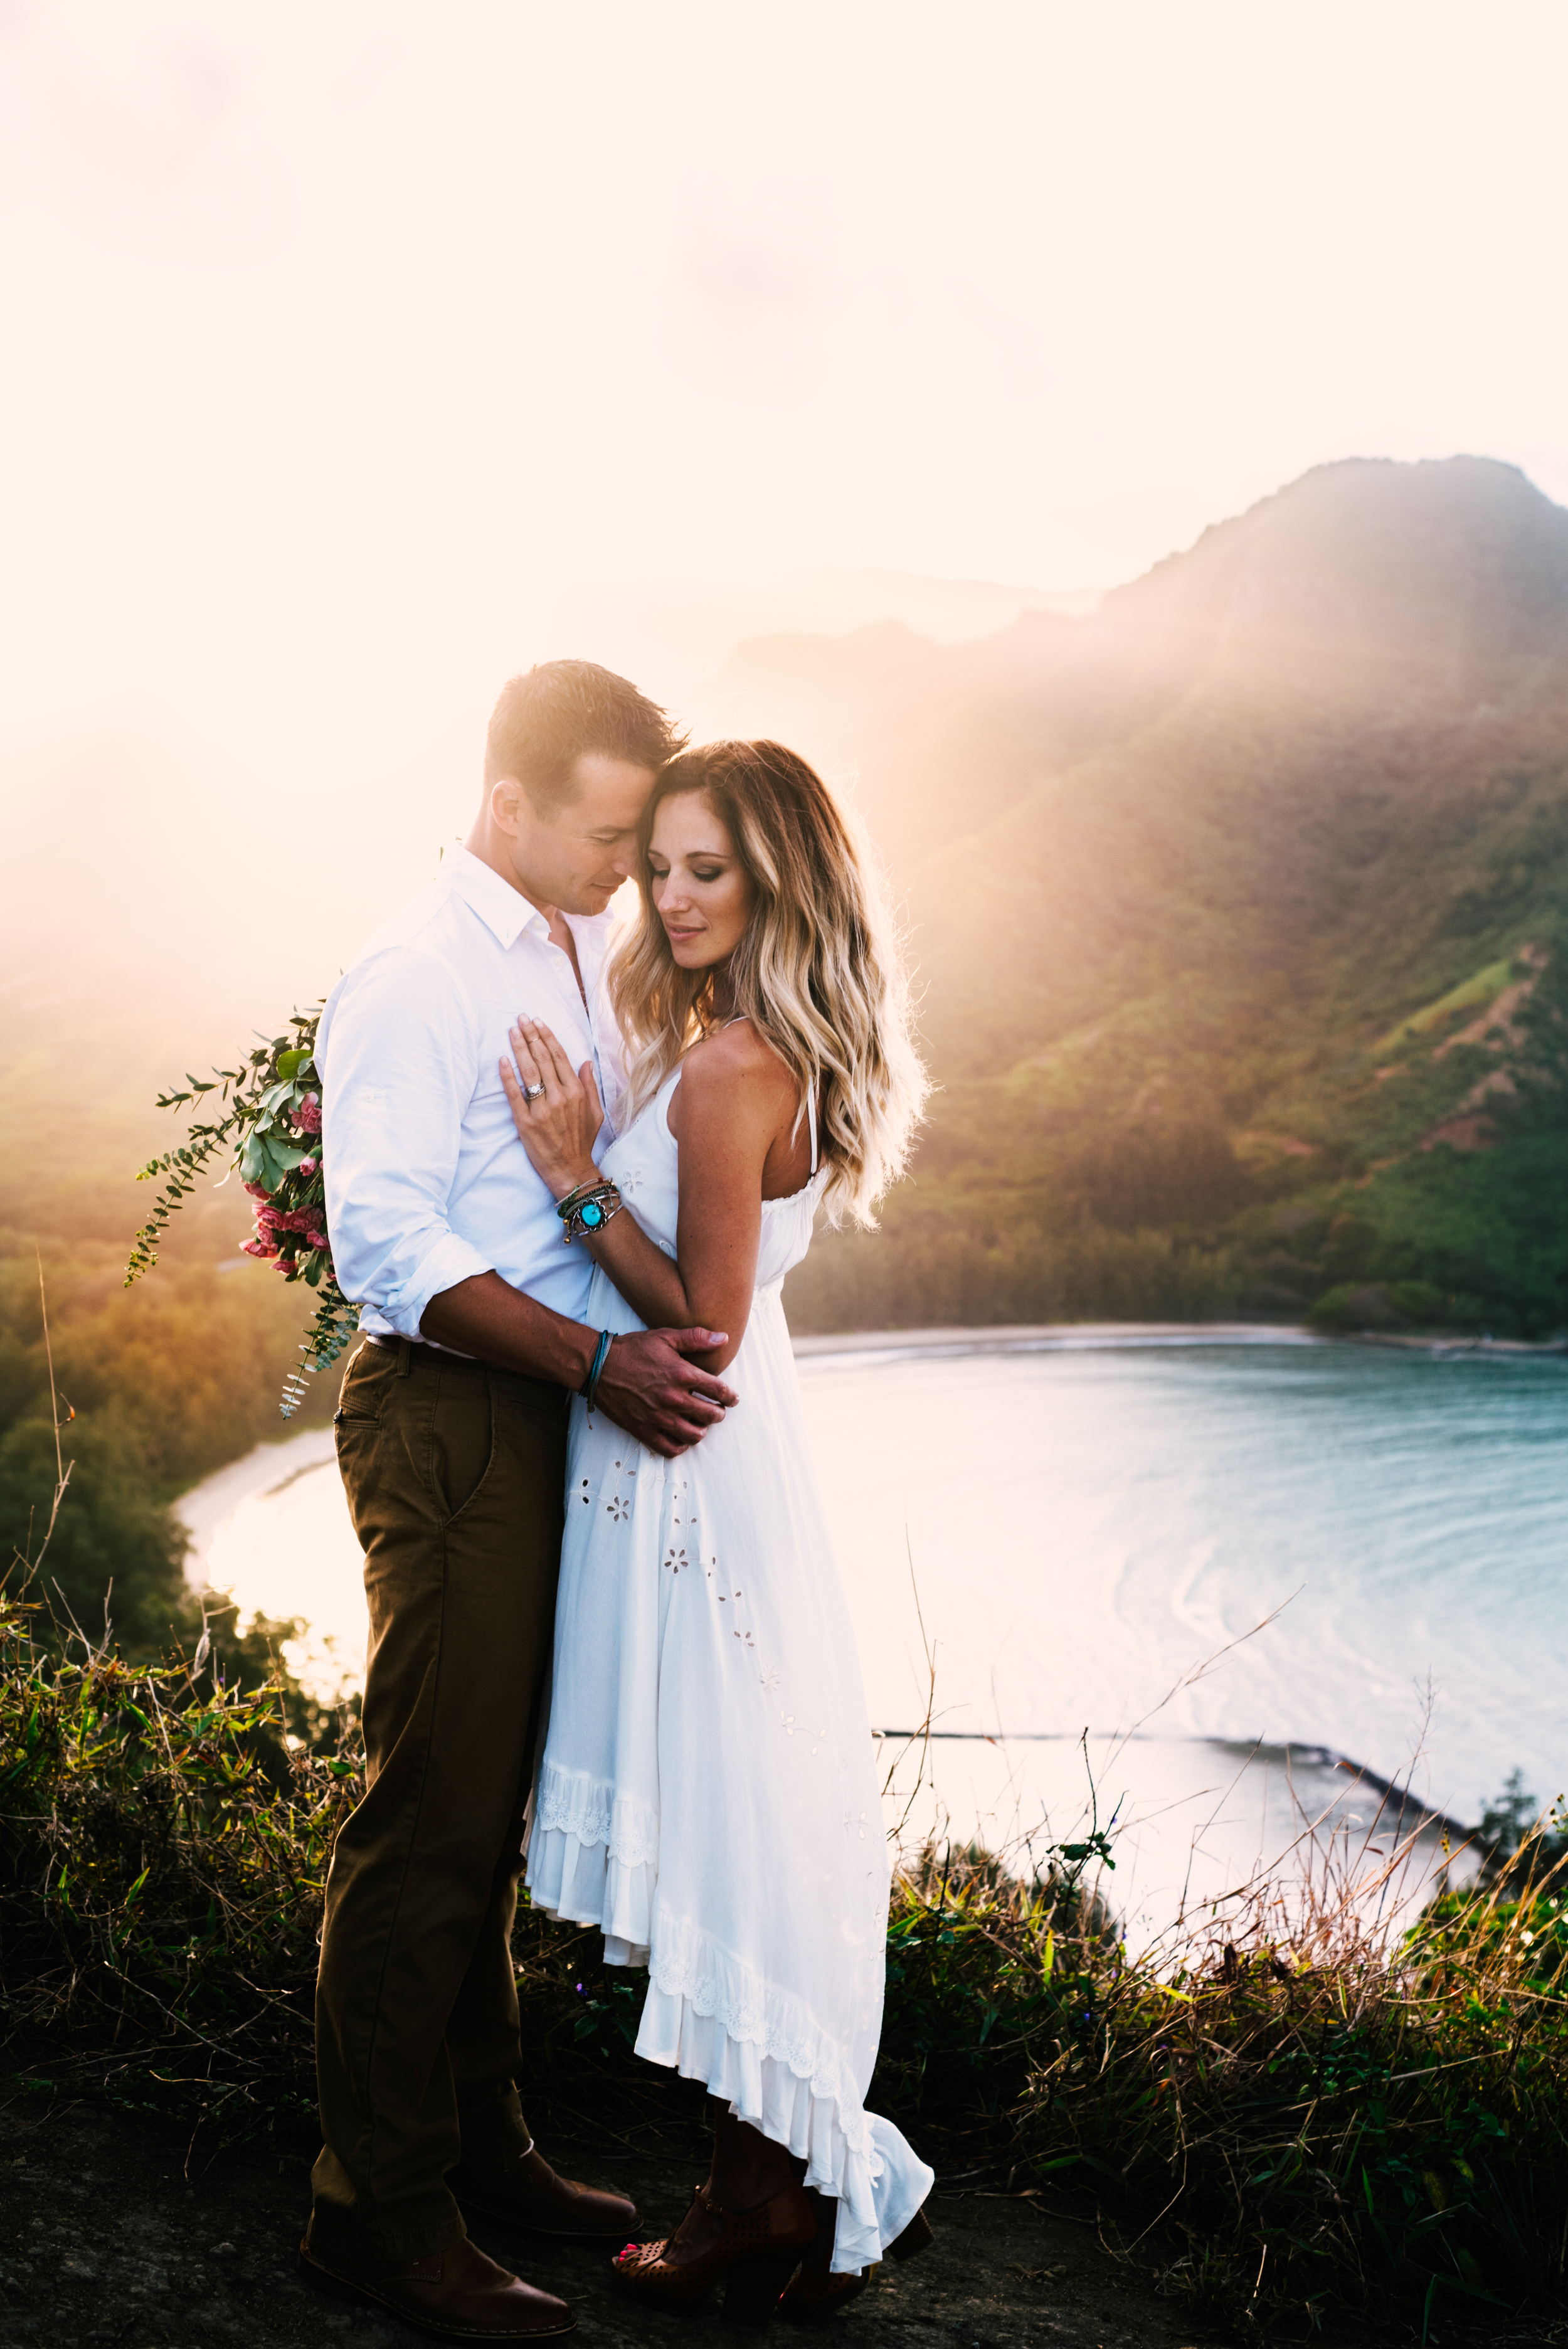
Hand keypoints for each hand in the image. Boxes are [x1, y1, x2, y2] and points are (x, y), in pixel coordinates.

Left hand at [500, 1017, 602, 1198]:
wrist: (570, 1170)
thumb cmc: (582, 1142)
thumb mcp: (595, 1113)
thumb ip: (589, 1086)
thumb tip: (585, 1062)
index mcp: (576, 1093)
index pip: (559, 1057)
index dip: (547, 1037)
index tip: (537, 1022)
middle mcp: (559, 1098)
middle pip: (542, 1059)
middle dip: (530, 1035)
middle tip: (520, 1019)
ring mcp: (541, 1110)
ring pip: (528, 1072)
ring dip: (519, 1048)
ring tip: (512, 1031)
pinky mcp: (525, 1122)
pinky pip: (514, 1094)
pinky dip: (508, 1076)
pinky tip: (502, 1060)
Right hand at [594, 1328, 739, 1456]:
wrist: (598, 1366)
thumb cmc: (632, 1349)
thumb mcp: (665, 1337)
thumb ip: (696, 1338)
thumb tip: (723, 1338)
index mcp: (681, 1374)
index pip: (718, 1390)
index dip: (730, 1396)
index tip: (733, 1399)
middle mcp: (673, 1398)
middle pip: (710, 1415)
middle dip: (718, 1413)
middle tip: (717, 1410)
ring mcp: (658, 1417)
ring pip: (694, 1435)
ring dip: (702, 1430)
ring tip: (700, 1424)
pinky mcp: (644, 1429)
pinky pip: (670, 1448)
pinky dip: (681, 1446)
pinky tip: (681, 1437)